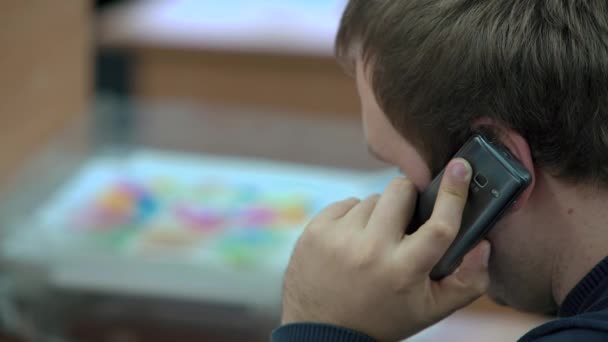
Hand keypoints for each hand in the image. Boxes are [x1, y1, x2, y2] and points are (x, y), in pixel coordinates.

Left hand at [281, 158, 490, 340]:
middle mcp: (370, 251)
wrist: (322, 331)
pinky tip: (351, 241)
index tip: (461, 167)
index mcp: (404, 271)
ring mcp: (339, 238)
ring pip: (374, 198)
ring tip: (374, 243)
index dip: (454, 193)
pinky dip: (354, 217)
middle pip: (401, 192)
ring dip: (380, 214)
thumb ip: (468, 281)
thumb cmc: (383, 318)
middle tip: (405, 220)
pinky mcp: (315, 231)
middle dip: (409, 198)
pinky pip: (347, 203)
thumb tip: (483, 244)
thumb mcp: (431, 310)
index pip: (439, 225)